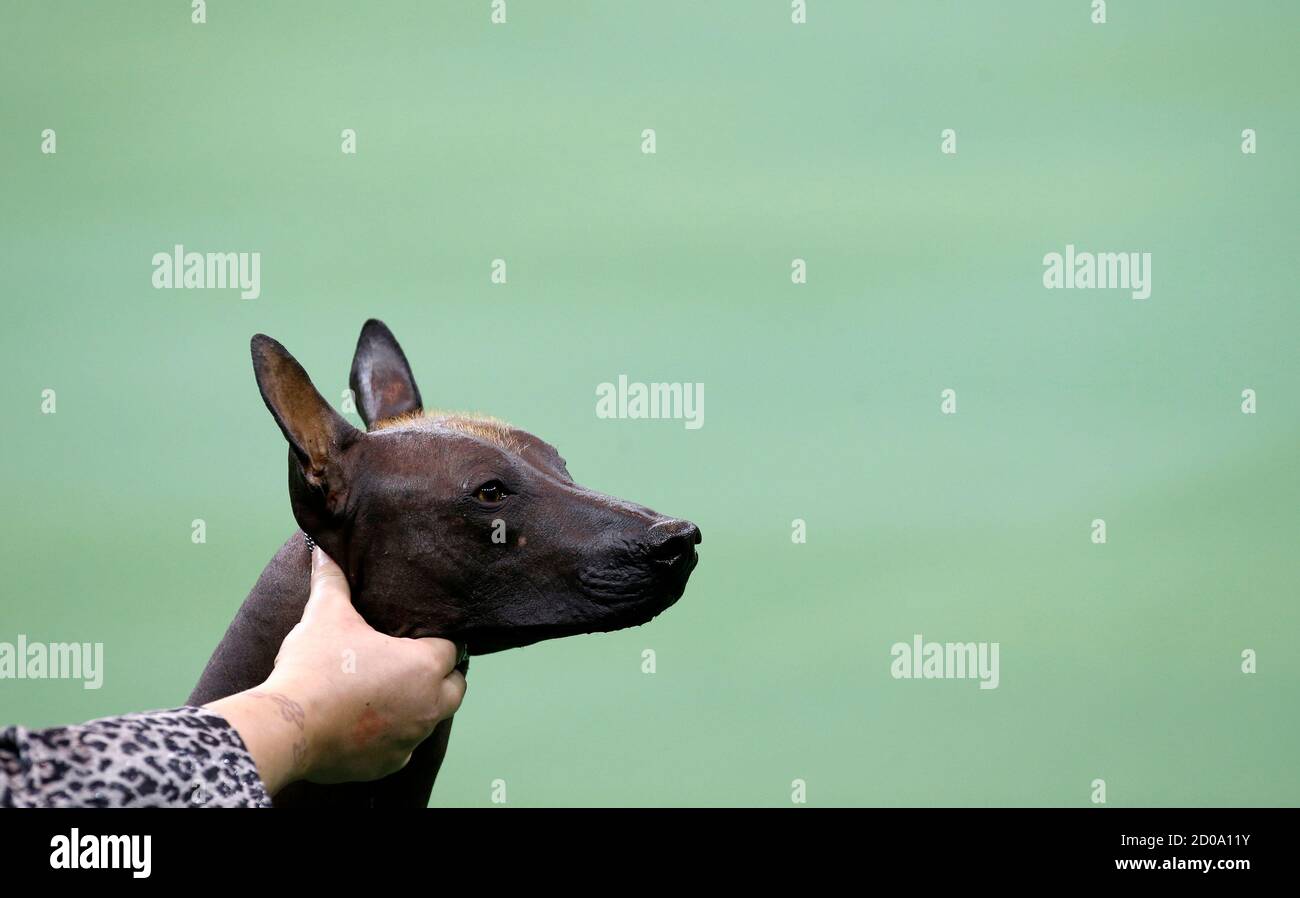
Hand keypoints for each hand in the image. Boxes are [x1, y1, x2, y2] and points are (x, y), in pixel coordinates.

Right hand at [205, 547, 466, 793]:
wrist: (286, 729)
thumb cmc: (314, 668)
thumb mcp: (325, 615)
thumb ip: (333, 580)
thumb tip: (323, 548)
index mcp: (425, 666)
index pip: (451, 647)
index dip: (437, 638)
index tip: (420, 634)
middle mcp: (429, 706)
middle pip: (454, 686)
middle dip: (439, 674)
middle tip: (409, 660)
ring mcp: (411, 739)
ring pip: (432, 717)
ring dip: (419, 704)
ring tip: (390, 688)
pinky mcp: (389, 764)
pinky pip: (404, 746)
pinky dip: (395, 733)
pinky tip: (370, 720)